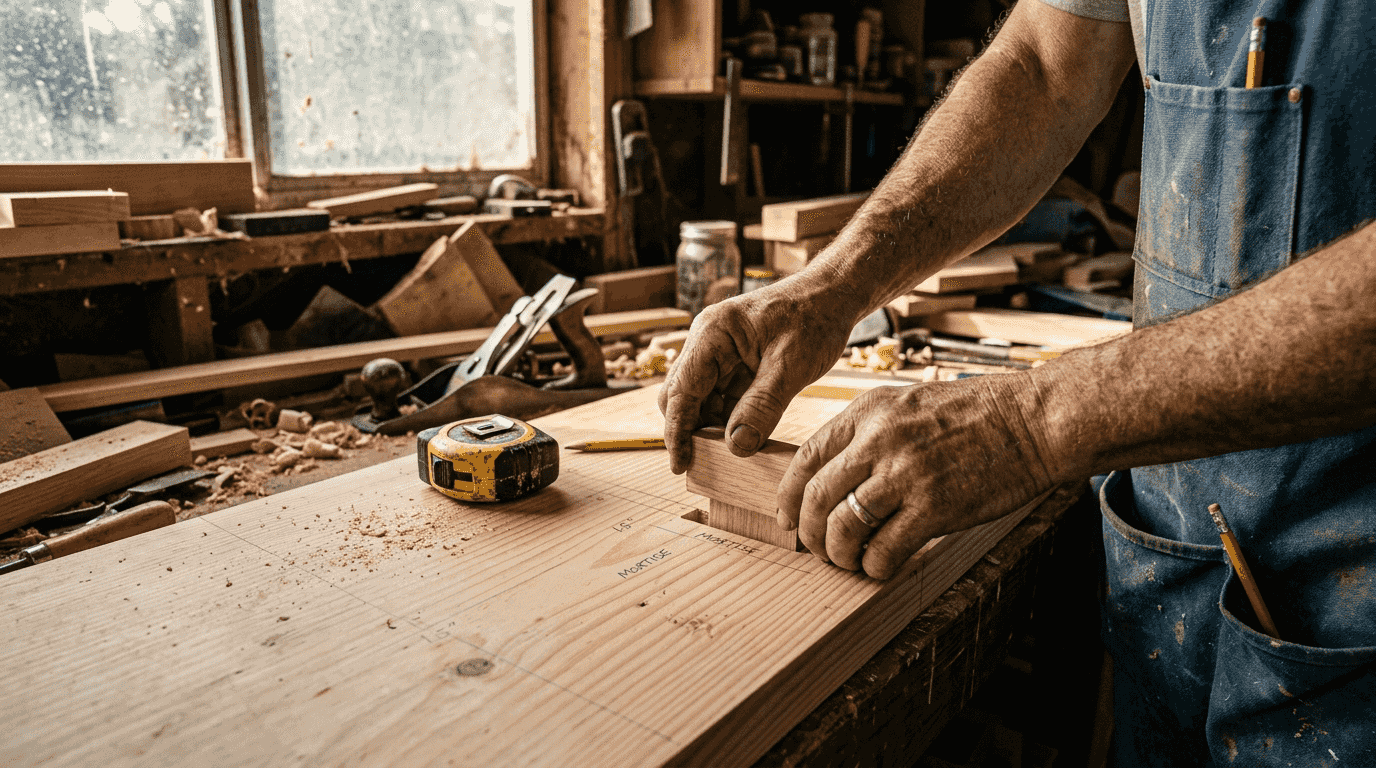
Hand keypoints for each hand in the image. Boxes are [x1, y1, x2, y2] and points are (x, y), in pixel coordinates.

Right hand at [659, 281, 858, 473]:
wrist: (833, 295)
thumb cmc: (814, 318)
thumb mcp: (791, 366)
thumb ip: (762, 407)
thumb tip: (736, 447)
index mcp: (712, 333)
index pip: (681, 390)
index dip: (677, 431)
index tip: (680, 465)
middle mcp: (707, 342)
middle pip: (682, 395)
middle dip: (691, 430)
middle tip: (706, 464)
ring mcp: (719, 352)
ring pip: (701, 399)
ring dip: (712, 426)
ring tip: (731, 453)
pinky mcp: (734, 363)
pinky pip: (721, 397)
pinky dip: (728, 418)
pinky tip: (744, 435)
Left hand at [776, 373, 1055, 578]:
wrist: (1035, 420)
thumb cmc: (979, 414)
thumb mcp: (910, 405)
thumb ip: (872, 433)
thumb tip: (840, 476)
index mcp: (868, 412)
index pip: (806, 458)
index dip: (788, 496)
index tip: (787, 519)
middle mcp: (879, 440)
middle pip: (815, 497)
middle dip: (809, 533)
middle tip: (819, 551)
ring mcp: (905, 474)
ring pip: (842, 527)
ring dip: (839, 555)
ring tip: (850, 563)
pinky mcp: (935, 507)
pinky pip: (884, 549)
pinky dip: (874, 567)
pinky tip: (881, 568)